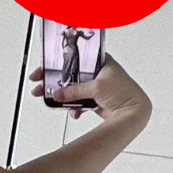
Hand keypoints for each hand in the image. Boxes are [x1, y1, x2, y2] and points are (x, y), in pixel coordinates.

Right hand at [29, 53, 151, 124]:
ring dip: (62, 96)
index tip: (43, 70)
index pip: (74, 59)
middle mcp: (97, 73)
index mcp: (100, 62)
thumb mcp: (97, 87)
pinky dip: (73, 108)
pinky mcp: (94, 99)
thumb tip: (57, 93)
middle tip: (39, 86)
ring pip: (72, 90)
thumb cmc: (125, 93)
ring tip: (50, 100)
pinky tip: (73, 112)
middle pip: (69, 75)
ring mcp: (95, 86)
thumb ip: (75, 91)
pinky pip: (78, 102)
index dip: (57, 64)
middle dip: (54, 82)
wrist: (133, 112)